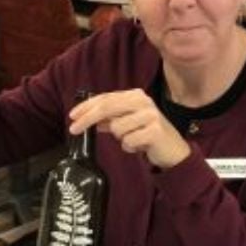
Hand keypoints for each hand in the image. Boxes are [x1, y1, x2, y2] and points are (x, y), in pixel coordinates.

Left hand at [68, 89, 190, 169]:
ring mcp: (150, 115)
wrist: (173, 150)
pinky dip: (130, 147)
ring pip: (116, 128)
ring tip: (134, 139)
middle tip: (73, 130)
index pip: (105, 98)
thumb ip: (107, 119)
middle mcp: (143, 101)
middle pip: (106, 107)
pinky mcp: (155, 131)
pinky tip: (141, 146)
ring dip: (120, 138)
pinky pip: (128, 141)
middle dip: (87, 119)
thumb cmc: (146, 134)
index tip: (72, 116)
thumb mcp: (125, 123)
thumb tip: (83, 117)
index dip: (86, 107)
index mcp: (135, 95)